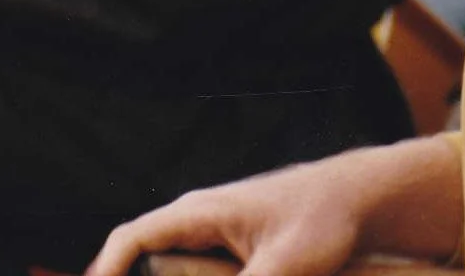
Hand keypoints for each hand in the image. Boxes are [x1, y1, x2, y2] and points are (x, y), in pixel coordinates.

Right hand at [87, 156, 366, 275]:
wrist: (359, 197)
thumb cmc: (323, 219)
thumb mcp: (283, 266)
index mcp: (200, 212)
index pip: (130, 239)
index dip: (105, 272)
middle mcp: (198, 217)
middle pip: (140, 255)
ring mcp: (213, 231)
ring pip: (164, 263)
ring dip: (151, 275)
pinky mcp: (230, 247)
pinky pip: (189, 266)